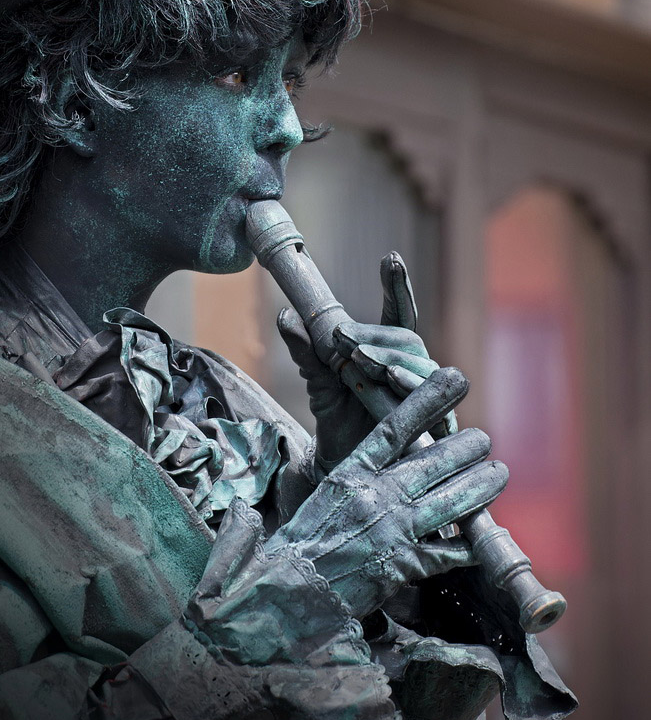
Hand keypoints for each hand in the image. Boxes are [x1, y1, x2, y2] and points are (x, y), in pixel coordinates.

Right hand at [267, 367, 507, 619]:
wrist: (286, 591)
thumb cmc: (303, 541)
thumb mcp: (325, 495)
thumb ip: (358, 475)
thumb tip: (389, 456)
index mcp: (351, 473)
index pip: (393, 429)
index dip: (427, 403)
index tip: (452, 381)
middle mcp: (374, 496)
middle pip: (432, 463)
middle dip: (465, 448)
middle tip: (484, 439)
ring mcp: (391, 532)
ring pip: (450, 502)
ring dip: (480, 487)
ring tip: (498, 473)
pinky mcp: (401, 567)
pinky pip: (447, 553)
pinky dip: (469, 544)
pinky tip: (483, 537)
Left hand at [277, 252, 455, 471]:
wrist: (339, 462)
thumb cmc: (335, 415)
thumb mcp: (316, 379)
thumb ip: (305, 349)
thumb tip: (285, 315)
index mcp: (386, 349)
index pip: (398, 312)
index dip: (397, 285)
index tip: (389, 257)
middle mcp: (409, 366)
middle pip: (407, 339)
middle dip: (378, 338)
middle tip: (344, 341)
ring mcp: (423, 394)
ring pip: (422, 367)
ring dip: (393, 360)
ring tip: (370, 361)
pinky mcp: (431, 425)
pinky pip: (434, 402)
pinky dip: (414, 389)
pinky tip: (396, 381)